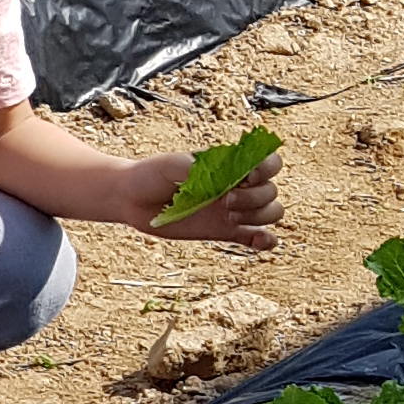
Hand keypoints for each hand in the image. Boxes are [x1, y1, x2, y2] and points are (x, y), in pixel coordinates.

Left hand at [128, 142, 284, 250]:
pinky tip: (259, 240)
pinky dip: (266, 241)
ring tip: (229, 216)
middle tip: (226, 200)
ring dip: (259, 216)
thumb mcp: (170, 165)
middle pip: (271, 191)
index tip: (247, 175)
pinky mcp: (225, 231)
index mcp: (229, 165)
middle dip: (256, 197)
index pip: (268, 162)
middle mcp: (237, 186)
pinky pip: (257, 238)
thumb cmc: (151, 175)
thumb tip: (220, 177)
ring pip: (270, 212)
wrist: (132, 199)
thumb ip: (196, 168)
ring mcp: (233, 210)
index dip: (267, 168)